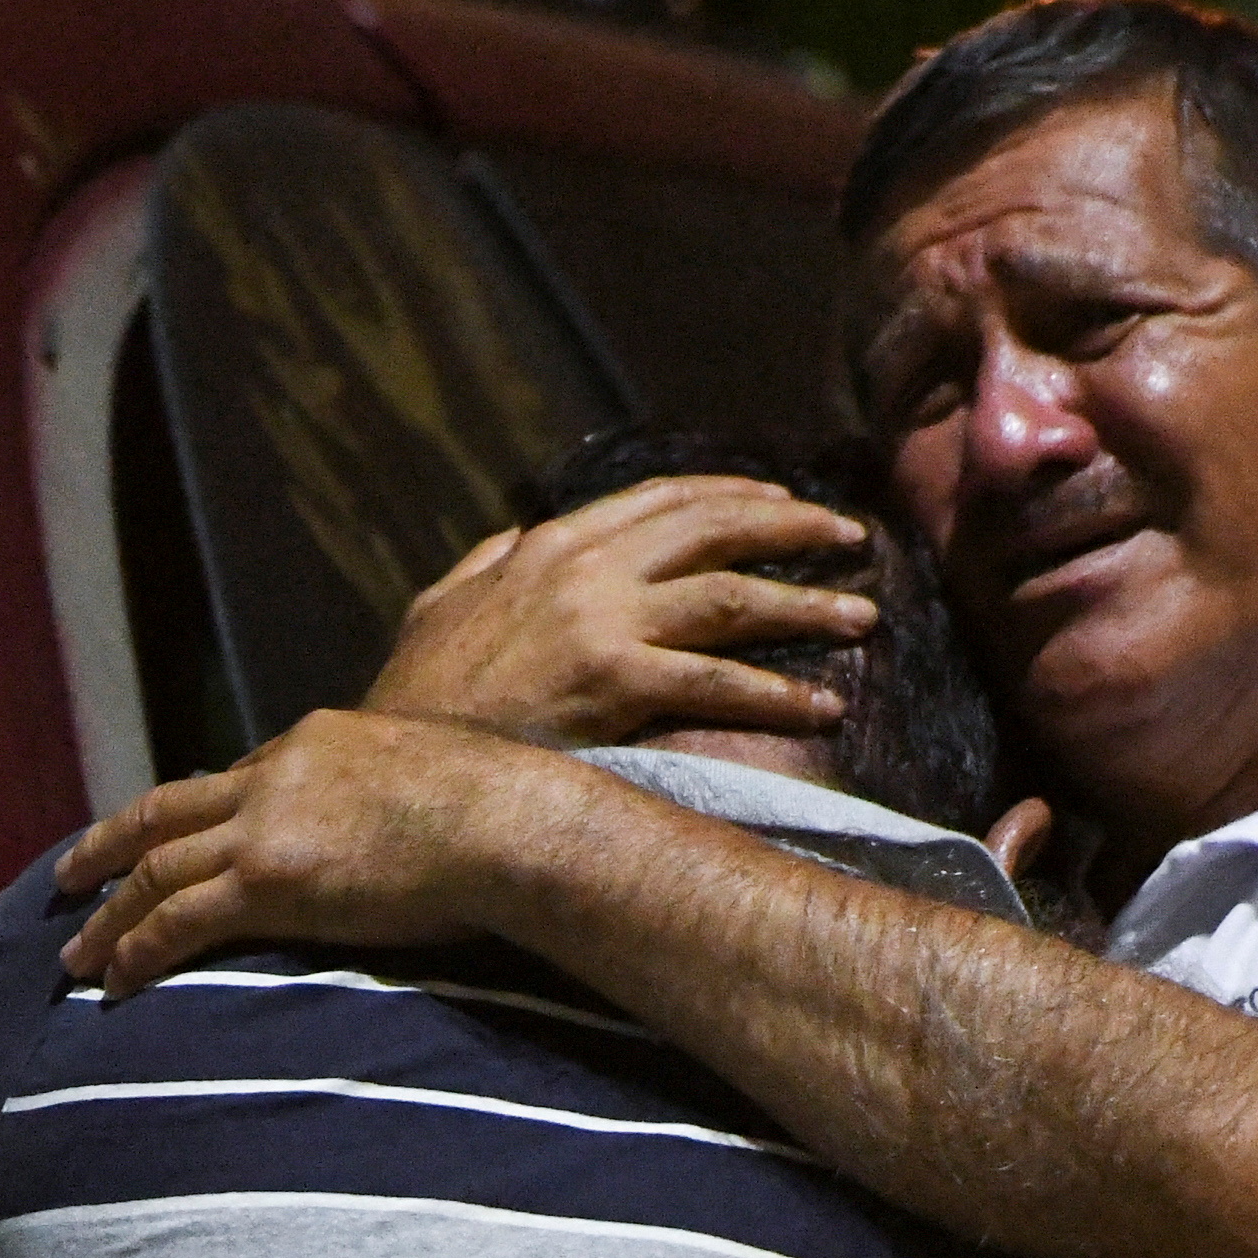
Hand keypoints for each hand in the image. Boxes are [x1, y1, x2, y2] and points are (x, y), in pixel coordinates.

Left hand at [54, 708, 589, 993]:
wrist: (512, 822)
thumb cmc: (507, 812)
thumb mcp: (443, 777)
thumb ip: (405, 798)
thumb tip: (427, 831)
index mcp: (317, 743)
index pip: (233, 782)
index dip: (191, 818)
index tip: (165, 846)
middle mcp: (276, 774)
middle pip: (167, 811)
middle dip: (111, 846)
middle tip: (68, 877)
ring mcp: (265, 828)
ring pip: (155, 870)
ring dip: (108, 916)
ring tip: (74, 956)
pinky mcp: (267, 882)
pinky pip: (176, 920)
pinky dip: (136, 949)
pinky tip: (114, 981)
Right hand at [363, 474, 875, 748]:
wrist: (395, 763)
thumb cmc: (415, 699)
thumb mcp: (440, 607)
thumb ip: (485, 564)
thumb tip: (513, 535)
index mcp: (549, 545)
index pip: (660, 498)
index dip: (731, 493)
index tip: (779, 498)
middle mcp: (584, 569)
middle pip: (714, 529)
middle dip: (793, 525)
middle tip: (853, 537)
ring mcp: (602, 624)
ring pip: (733, 598)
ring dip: (809, 606)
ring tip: (863, 619)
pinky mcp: (614, 686)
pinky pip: (718, 683)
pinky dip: (780, 695)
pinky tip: (823, 707)